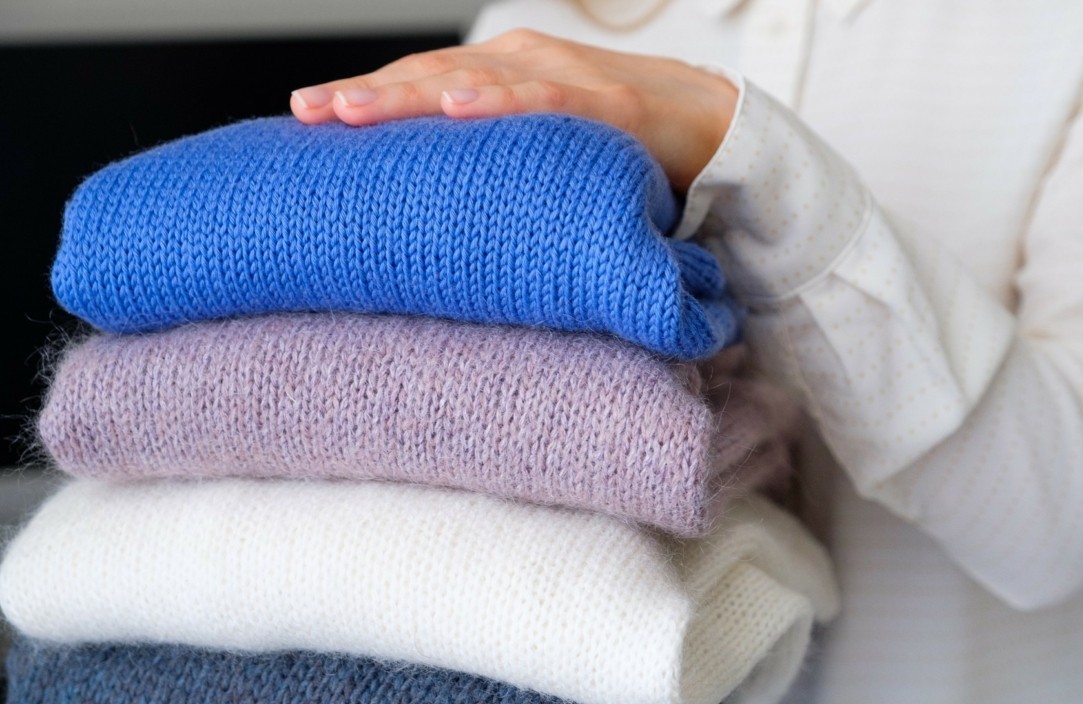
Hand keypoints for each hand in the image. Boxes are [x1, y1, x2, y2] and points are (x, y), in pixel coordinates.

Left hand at [289, 29, 737, 190]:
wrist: (717, 132)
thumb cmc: (624, 146)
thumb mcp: (545, 151)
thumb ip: (498, 162)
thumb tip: (441, 204)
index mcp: (505, 71)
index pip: (420, 80)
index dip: (366, 95)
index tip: (307, 116)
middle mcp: (525, 61)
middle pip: (429, 76)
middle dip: (366, 94)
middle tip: (307, 112)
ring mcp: (564, 76)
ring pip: (471, 82)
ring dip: (408, 96)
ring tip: (351, 111)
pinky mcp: (608, 103)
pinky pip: (545, 101)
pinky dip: (498, 102)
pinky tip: (456, 106)